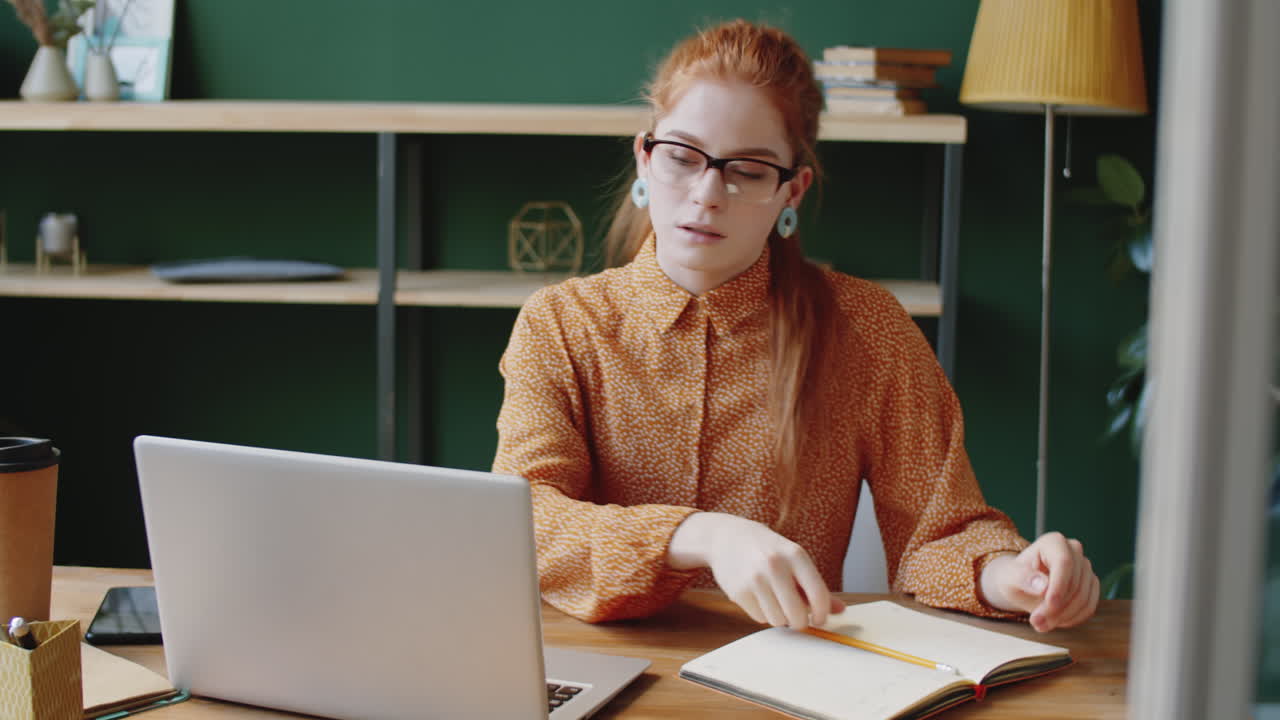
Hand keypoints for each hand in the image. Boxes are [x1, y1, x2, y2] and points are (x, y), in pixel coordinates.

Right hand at [668, 512, 844, 628]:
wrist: (727, 537)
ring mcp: (754, 579)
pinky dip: (763, 613)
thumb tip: (840, 610)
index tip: (820, 619)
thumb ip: (815, 586)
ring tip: (775, 600)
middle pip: (797, 616)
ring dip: (780, 617)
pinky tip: (758, 596)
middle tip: (798, 617)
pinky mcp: (738, 592)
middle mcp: (775, 566)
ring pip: (778, 620)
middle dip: (800, 622)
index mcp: (795, 555)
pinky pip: (760, 618)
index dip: (823, 614)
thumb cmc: (768, 550)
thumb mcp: (794, 559)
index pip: (818, 595)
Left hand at [979, 532, 1098, 631]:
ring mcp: (1085, 567)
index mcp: (1053, 542)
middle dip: (1057, 608)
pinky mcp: (1090, 585)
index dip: (1059, 586)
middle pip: (1075, 583)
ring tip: (1041, 624)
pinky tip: (1054, 621)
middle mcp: (1074, 550)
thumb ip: (1023, 578)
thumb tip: (1042, 585)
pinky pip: (1089, 606)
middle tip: (1036, 622)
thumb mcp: (1009, 577)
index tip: (1050, 605)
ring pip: (1084, 597)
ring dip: (1063, 616)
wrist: (1021, 585)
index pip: (1064, 563)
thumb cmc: (1014, 577)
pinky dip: (1072, 618)